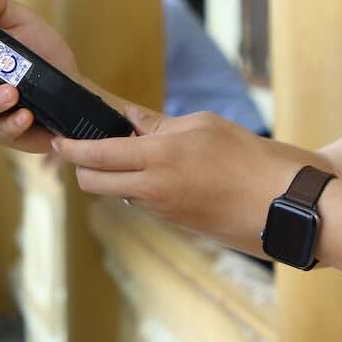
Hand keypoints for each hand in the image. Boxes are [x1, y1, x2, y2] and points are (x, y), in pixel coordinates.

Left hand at [52, 107, 295, 254]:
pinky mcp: (175, 222)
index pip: (96, 156)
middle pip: (93, 183)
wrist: (282, 205)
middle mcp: (153, 190)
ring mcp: (163, 210)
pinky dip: (138, 186)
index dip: (70, 148)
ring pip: (117, 194)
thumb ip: (157, 124)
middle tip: (89, 146)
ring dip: (114, 176)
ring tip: (131, 152)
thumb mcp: (202, 125)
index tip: (58, 139)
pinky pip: (142, 202)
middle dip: (84, 166)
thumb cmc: (250, 157)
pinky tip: (159, 170)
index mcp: (159, 158)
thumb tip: (126, 119)